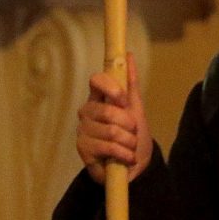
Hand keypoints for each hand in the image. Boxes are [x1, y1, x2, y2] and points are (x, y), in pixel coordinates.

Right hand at [76, 53, 152, 183]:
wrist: (134, 164)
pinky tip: (126, 158)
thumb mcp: (136, 108)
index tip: (124, 101)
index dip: (112, 88)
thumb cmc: (132, 133)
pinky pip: (108, 147)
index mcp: (98, 98)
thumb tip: (129, 55)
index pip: (96, 81)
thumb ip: (131, 83)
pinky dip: (124, 153)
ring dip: (129, 142)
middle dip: (129, 124)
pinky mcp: (83, 149)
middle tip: (133, 132)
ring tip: (131, 147)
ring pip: (111, 131)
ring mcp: (83, 130)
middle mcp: (87, 111)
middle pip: (108, 110)